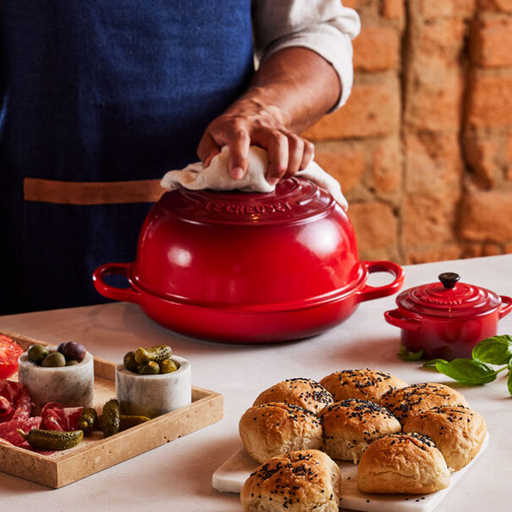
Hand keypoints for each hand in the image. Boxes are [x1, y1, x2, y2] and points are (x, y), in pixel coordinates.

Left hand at [197, 92, 314, 184]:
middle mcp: (260, 126)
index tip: (237, 176)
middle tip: (270, 181)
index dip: (239, 157)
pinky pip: (307, 146)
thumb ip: (207, 152)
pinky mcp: (292, 136)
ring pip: (295, 143)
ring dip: (293, 165)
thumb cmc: (229, 131)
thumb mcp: (211, 136)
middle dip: (277, 164)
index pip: (239, 137)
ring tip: (280, 179)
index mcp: (236, 126)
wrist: (256, 109)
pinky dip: (305, 161)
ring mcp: (279, 130)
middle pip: (277, 140)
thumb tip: (212, 167)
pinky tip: (295, 171)